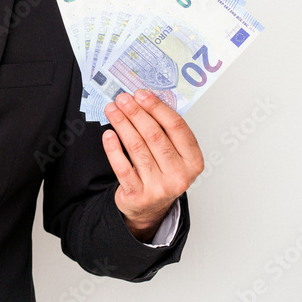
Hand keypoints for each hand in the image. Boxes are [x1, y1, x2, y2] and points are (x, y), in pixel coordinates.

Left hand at [102, 89, 203, 241]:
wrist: (149, 207)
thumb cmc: (161, 172)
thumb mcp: (173, 154)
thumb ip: (165, 131)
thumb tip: (144, 100)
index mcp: (193, 161)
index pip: (177, 127)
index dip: (157, 107)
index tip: (141, 94)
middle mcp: (180, 175)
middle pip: (154, 135)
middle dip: (135, 113)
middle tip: (122, 99)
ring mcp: (159, 187)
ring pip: (137, 148)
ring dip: (122, 124)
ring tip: (112, 110)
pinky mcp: (138, 194)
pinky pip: (122, 167)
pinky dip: (113, 148)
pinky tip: (108, 134)